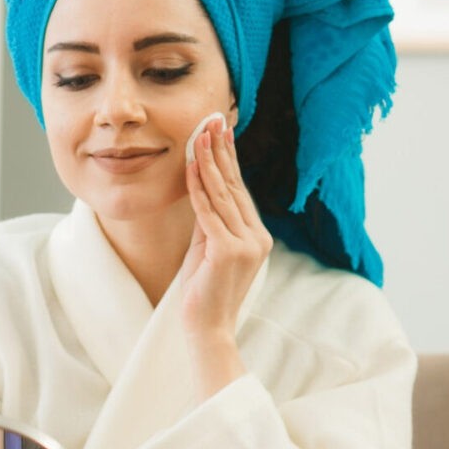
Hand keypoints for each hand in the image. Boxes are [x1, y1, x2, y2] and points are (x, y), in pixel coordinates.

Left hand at [181, 115, 271, 394]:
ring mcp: (247, 244)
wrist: (207, 328)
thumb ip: (210, 220)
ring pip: (223, 194)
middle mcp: (257, 237)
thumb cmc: (203, 291)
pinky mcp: (229, 252)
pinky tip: (191, 166)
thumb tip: (203, 188)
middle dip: (221, 151)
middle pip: (234, 186)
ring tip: (201, 133)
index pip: (239, 190)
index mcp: (257, 236)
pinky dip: (198, 187)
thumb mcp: (208, 248)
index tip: (221, 131)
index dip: (229, 159)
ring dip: (209, 161)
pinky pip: (209, 212)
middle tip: (213, 119)